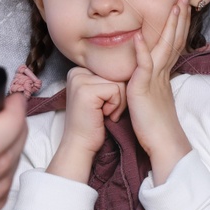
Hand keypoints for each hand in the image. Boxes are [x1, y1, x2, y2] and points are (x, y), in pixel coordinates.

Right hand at [49, 66, 124, 181]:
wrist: (81, 144)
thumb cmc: (93, 123)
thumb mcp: (99, 95)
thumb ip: (107, 79)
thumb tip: (133, 65)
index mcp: (79, 70)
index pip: (112, 70)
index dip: (116, 90)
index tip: (103, 105)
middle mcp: (76, 72)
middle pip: (116, 74)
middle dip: (119, 96)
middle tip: (105, 111)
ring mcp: (79, 80)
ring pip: (119, 82)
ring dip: (119, 102)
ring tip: (104, 113)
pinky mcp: (86, 91)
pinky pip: (116, 90)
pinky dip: (116, 106)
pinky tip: (104, 115)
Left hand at [125, 0, 192, 180]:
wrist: (164, 145)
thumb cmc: (156, 126)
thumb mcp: (153, 97)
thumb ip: (150, 82)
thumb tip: (146, 73)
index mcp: (165, 75)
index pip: (174, 43)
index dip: (178, 25)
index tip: (182, 7)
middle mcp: (163, 74)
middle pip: (174, 39)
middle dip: (179, 18)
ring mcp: (155, 80)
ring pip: (164, 47)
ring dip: (169, 25)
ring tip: (174, 6)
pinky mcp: (144, 89)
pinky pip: (144, 66)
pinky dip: (142, 49)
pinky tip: (140, 35)